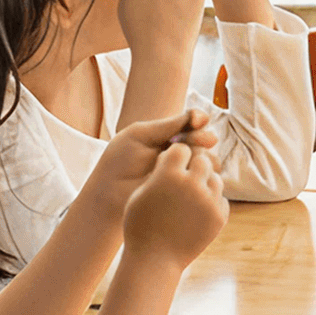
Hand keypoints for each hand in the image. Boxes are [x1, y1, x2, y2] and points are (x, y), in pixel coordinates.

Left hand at [81, 108, 218, 223]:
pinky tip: (197, 175)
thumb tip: (203, 117)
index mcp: (165, 136)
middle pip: (201, 140)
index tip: (199, 121)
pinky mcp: (184, 191)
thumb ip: (170, 124)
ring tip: (194, 161)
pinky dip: (206, 174)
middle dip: (203, 138)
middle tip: (206, 141)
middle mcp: (176, 153)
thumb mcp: (141, 135)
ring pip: (206, 159)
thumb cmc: (119, 163)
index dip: (197, 121)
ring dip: (205, 157)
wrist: (109, 197)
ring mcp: (181, 172)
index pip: (189, 124)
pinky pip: (203, 179)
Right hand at [121, 139, 227, 269]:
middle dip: (195, 167)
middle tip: (186, 177)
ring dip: (205, 184)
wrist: (154, 260)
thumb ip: (159, 171)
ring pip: (215, 178)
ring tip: (190, 198)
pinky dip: (211, 203)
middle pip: (203, 159)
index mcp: (169, 175)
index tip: (172, 166)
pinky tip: (196, 213)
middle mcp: (192, 184)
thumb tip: (175, 151)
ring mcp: (209, 200)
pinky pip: (220, 198)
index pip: (182, 149)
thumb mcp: (140, 194)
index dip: (176, 157)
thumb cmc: (141, 225)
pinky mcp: (220, 215)